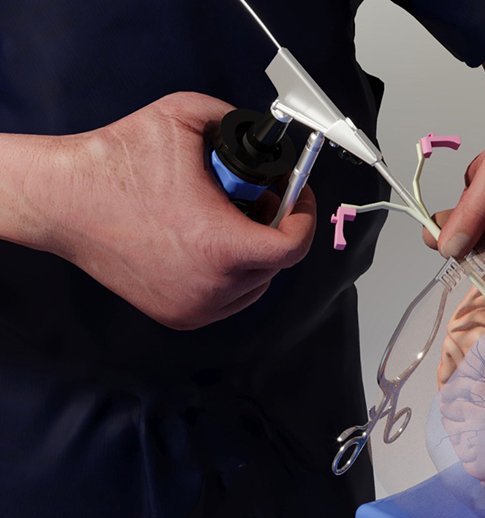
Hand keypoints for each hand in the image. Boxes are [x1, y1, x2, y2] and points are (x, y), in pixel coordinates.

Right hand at [45, 92, 315, 329]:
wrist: (63, 200)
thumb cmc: (117, 161)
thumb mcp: (185, 115)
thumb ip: (237, 118)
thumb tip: (269, 135)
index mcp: (221, 246)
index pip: (294, 246)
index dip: (303, 217)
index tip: (296, 196)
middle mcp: (213, 286)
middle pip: (276, 262)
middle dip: (277, 227)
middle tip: (263, 198)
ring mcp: (195, 307)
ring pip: (255, 285)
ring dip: (256, 254)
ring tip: (234, 220)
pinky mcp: (178, 316)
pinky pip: (228, 300)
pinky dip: (231, 275)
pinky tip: (211, 243)